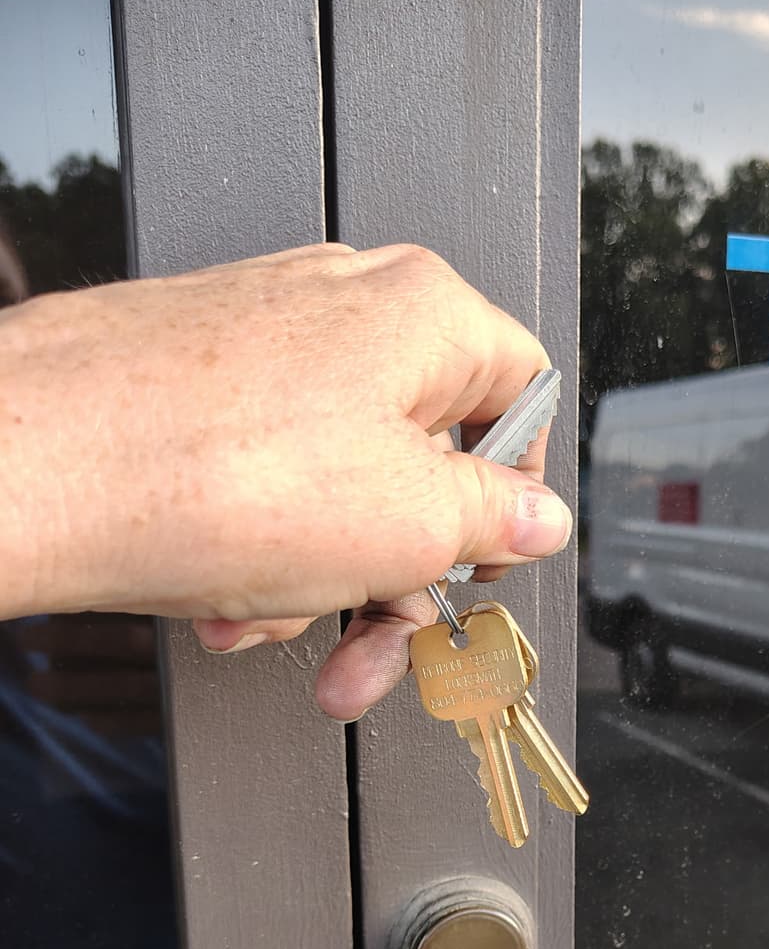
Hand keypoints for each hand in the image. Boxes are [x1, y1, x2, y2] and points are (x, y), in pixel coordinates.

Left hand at [0, 243, 570, 718]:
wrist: (31, 468)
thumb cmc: (213, 473)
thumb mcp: (413, 523)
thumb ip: (496, 520)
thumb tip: (538, 518)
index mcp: (424, 314)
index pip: (522, 396)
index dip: (515, 494)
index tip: (483, 559)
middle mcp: (344, 309)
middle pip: (424, 460)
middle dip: (399, 574)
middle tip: (377, 639)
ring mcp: (264, 342)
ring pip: (340, 484)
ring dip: (319, 580)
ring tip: (267, 622)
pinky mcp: (198, 382)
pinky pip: (266, 480)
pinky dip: (258, 551)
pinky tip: (222, 601)